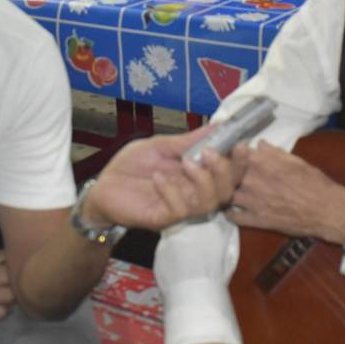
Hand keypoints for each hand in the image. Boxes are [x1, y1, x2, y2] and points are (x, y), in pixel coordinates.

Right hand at [0, 251, 14, 331]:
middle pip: (12, 274)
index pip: (6, 255)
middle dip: (17, 280)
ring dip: (12, 298)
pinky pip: (1, 312)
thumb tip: (7, 264)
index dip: (15, 262)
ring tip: (7, 300)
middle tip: (15, 286)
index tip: (16, 268)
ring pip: (11, 294)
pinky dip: (2, 312)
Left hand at [84, 128, 247, 231]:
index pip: (229, 173)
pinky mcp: (163, 218)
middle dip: (224, 171)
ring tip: (186, 163)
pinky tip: (158, 178)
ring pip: (208, 203)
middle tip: (209, 152)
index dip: (240, 162)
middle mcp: (193, 193)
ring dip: (202, 180)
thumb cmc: (131, 167)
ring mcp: (179, 207)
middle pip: (226, 191)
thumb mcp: (161, 146)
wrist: (103, 186)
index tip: (241, 144)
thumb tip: (217, 126)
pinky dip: (172, 190)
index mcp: (196, 175)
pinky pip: (179, 209)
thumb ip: (189, 141)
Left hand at [227, 141, 344, 243]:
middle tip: (221, 171)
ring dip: (225, 191)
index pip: (234, 152)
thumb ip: (274, 153)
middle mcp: (253, 181)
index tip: (226, 153)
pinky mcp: (257, 220)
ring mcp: (253, 202)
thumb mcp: (296, 161)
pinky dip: (230, 213)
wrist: (326, 210)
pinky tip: (231, 209)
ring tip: (225, 190)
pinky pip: (234, 217)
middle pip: (226, 173)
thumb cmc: (314, 183)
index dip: (229, 152)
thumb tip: (258, 144)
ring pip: (227, 194)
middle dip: (222, 171)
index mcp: (263, 163)